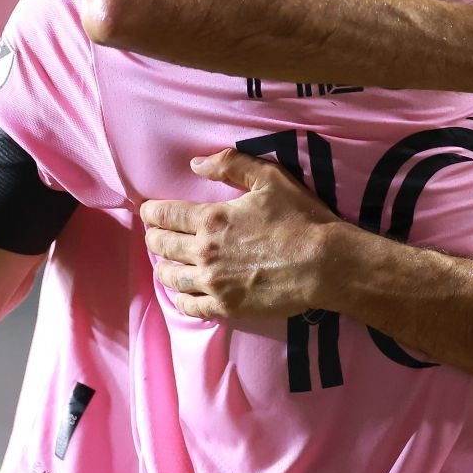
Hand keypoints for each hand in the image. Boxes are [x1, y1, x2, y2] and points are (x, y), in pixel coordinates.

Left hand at [139, 150, 347, 321]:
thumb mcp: (270, 178)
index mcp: (212, 219)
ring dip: (163, 268)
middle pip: (162, 246)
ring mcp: (213, 283)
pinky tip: (181, 295)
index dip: (151, 212)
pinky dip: (180, 300)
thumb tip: (195, 164)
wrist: (325, 264)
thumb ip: (230, 165)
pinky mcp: (226, 308)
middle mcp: (205, 252)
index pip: (166, 215)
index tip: (147, 211)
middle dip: (153, 238)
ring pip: (171, 278)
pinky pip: (190, 307)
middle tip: (153, 236)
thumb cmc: (300, 219)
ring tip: (164, 265)